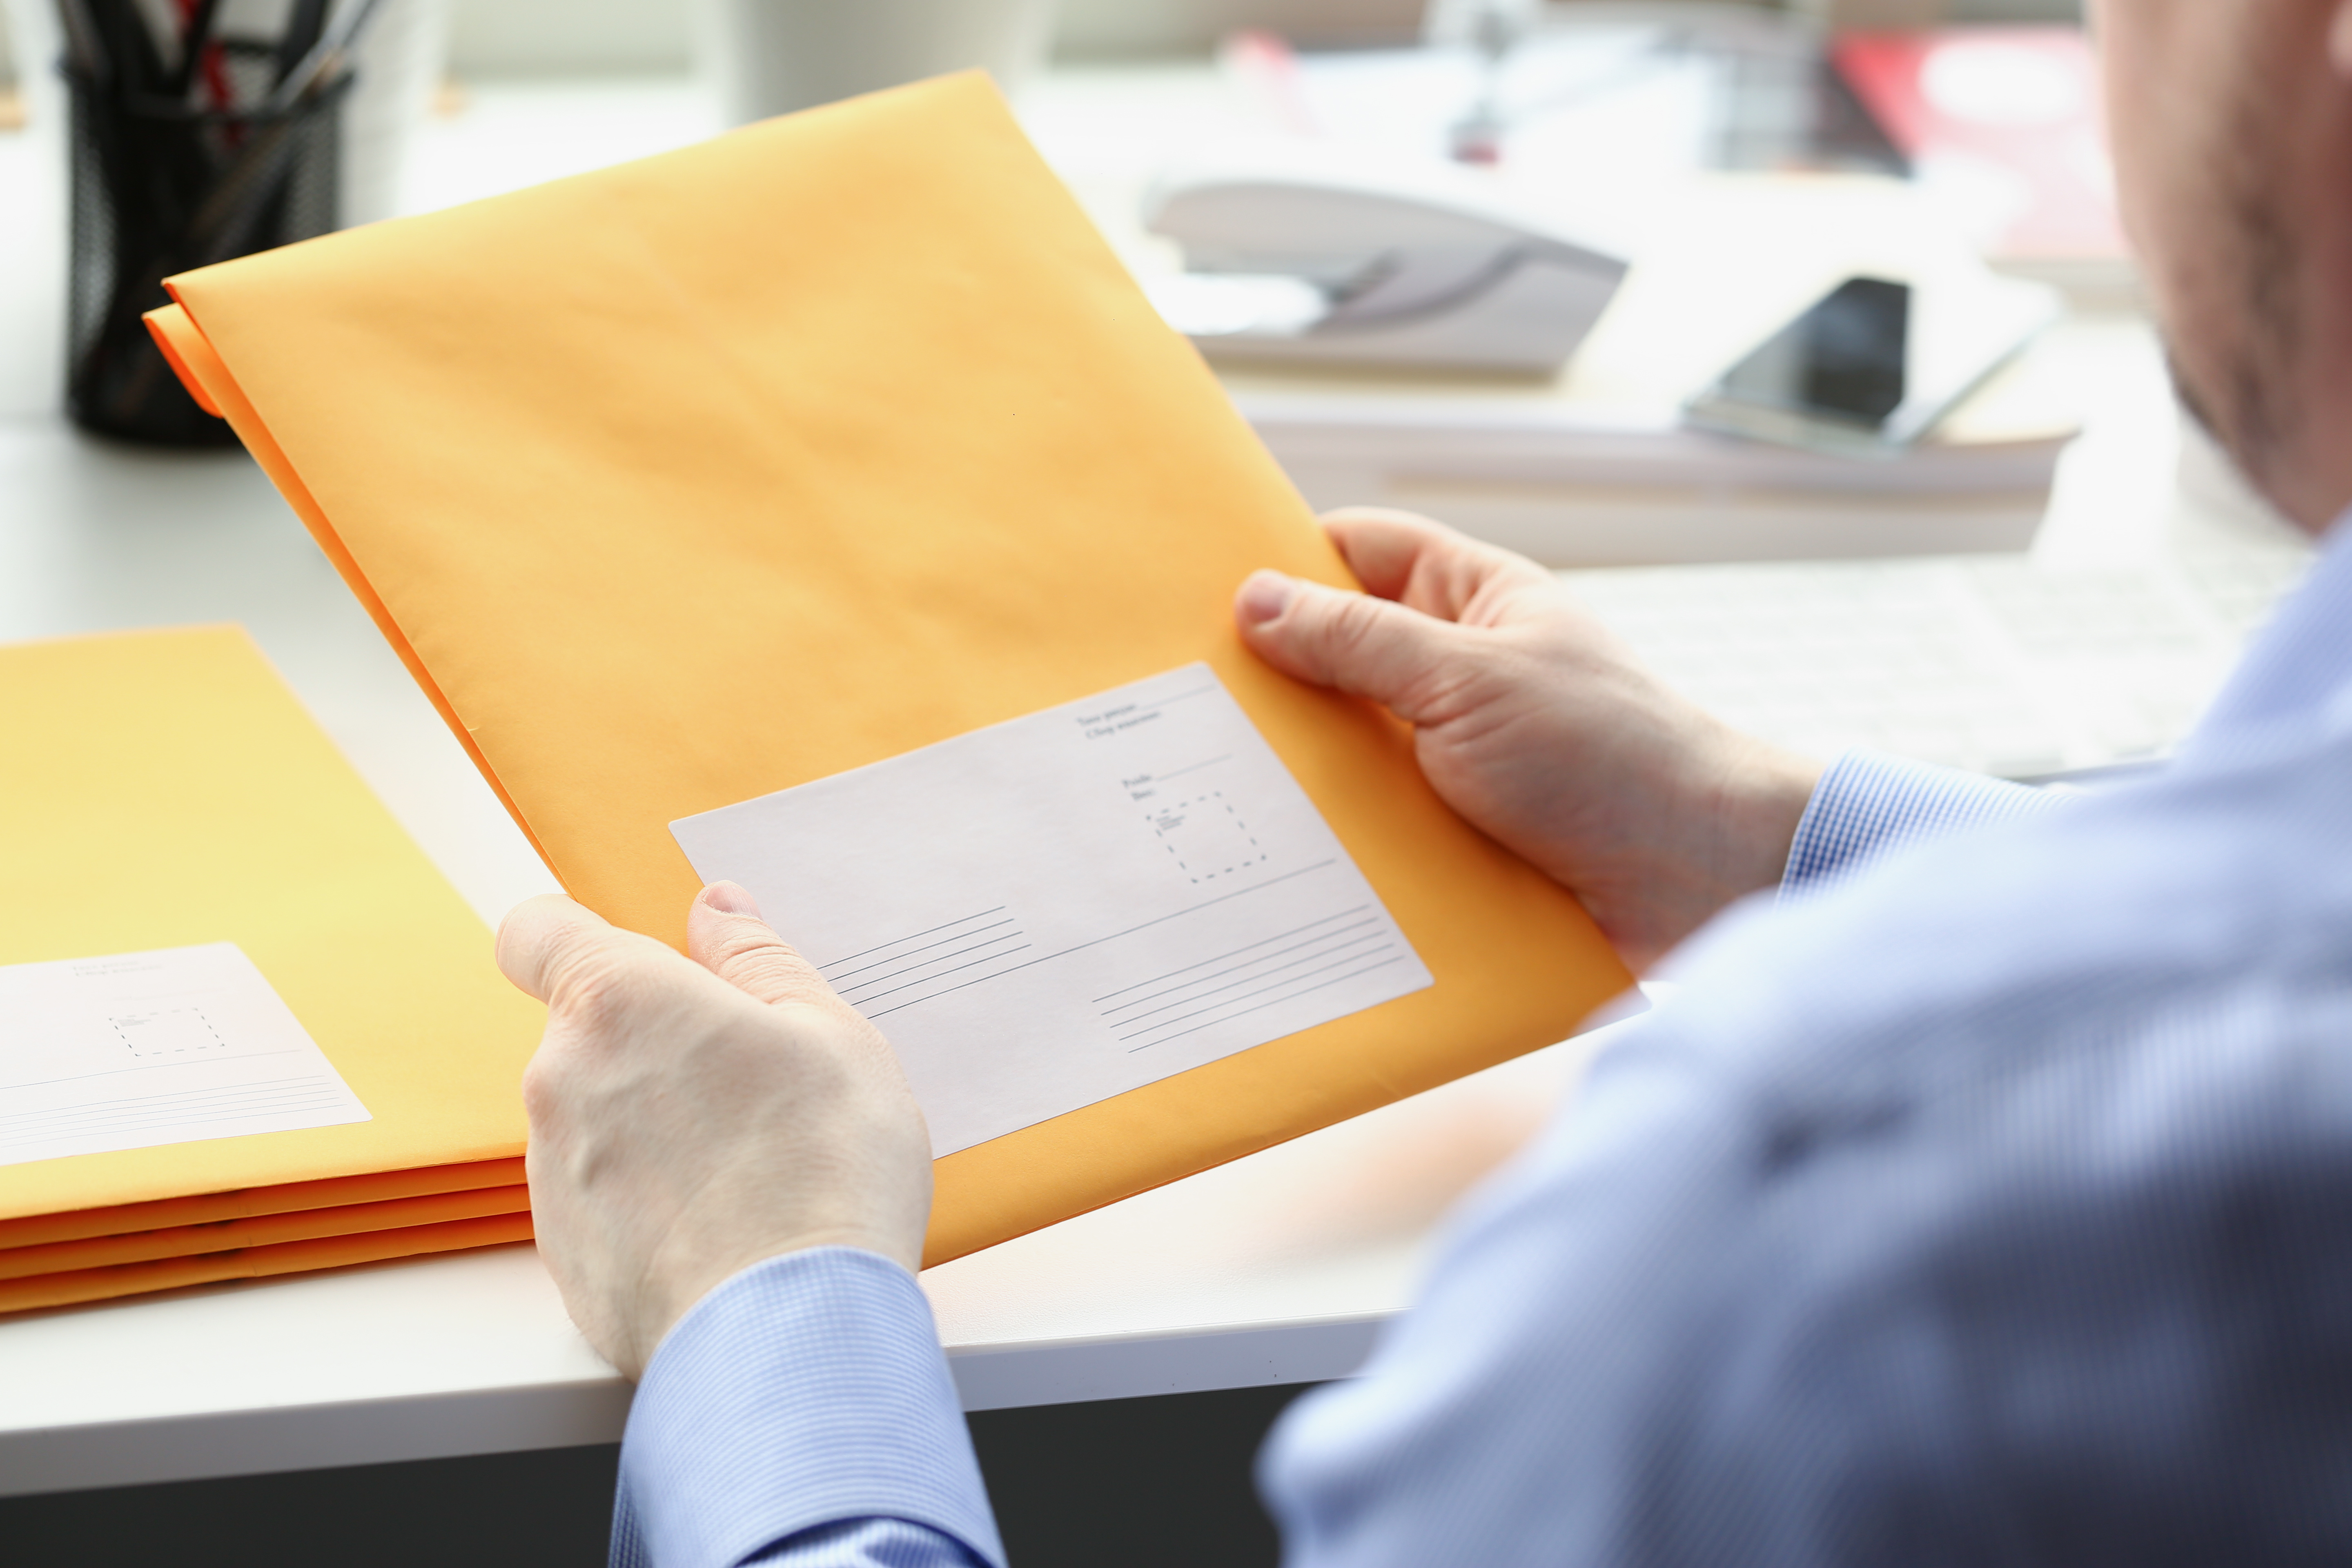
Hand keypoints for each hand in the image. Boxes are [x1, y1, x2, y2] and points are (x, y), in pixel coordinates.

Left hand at [496, 882, 931, 1378]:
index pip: (536, 934)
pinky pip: (602, 1205)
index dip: (575, 938)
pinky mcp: (566, 1259)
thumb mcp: (829, 1033)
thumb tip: (717, 913)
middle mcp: (560, 1081)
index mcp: (618, 1003)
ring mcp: (554, 1176)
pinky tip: (725, 1232)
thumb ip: (758, 961)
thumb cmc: (823, 1168)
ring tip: (750, 1172)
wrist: (795, 1334)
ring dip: (654, 1130)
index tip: (634, 963)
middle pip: (587, 1037)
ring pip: (596, 1123)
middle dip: (654, 1050)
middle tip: (748, 1088)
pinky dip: (651, 1207)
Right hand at [1238, 509, 1821, 969]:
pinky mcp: (1460, 833)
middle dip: (1276, 678)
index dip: (1292, 559)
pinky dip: (1337, 838)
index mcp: (1476, 603)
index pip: (1365, 551)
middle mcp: (1463, 672)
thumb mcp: (1468, 680)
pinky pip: (1377, 825)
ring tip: (1211, 786)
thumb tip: (1256, 600)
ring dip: (1301, 771)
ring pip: (1352, 747)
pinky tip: (1274, 856)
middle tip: (1183, 698)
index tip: (1207, 588)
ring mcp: (1460, 756)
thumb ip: (1360, 642)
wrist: (1701, 879)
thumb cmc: (1610, 756)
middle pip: (1342, 655)